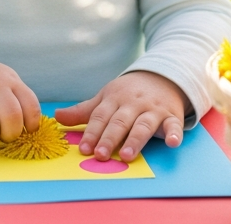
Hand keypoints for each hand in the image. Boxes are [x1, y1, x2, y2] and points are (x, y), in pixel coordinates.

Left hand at [54, 71, 186, 161]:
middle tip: (100, 155)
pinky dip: (174, 134)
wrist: (162, 76)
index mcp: (114, 99)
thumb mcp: (106, 98)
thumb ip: (83, 111)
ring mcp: (153, 109)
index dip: (91, 132)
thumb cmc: (129, 93)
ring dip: (135, 140)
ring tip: (126, 155)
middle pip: (119, 122)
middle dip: (109, 138)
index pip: (100, 117)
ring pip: (143, 125)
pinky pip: (173, 125)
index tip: (84, 149)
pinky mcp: (171, 116)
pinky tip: (172, 143)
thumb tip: (56, 117)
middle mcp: (133, 104)